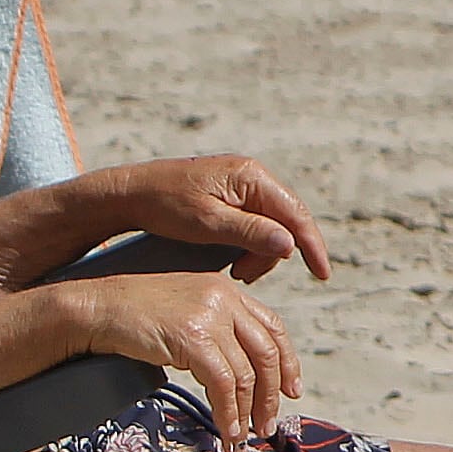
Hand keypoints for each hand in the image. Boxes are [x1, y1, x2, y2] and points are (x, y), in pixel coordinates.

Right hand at [68, 271, 304, 447]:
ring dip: (249, 412)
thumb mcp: (185, 314)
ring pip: (246, 373)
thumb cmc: (133, 317)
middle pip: (267, 352)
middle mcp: (224, 298)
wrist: (96, 309)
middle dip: (272, 395)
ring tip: (243, 436)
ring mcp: (210, 315)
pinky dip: (229, 413)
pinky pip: (223, 384)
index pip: (272, 327)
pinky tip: (226, 430)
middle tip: (268, 425)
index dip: (288, 362)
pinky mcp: (194, 336)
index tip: (291, 390)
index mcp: (226, 290)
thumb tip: (240, 374)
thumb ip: (216, 331)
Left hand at [119, 154, 331, 283]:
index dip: (312, 246)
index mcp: (251, 176)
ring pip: (271, 225)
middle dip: (273, 254)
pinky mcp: (231, 194)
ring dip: (259, 252)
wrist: (130, 193)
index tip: (322, 275)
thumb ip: (250, 232)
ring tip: (235, 270)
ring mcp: (242, 184)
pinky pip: (254, 222)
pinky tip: (231, 258)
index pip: (296, 214)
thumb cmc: (164, 206)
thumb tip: (289, 244)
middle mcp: (252, 175)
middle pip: (286, 221)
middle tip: (244, 275)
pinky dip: (248, 244)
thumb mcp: (208, 223)